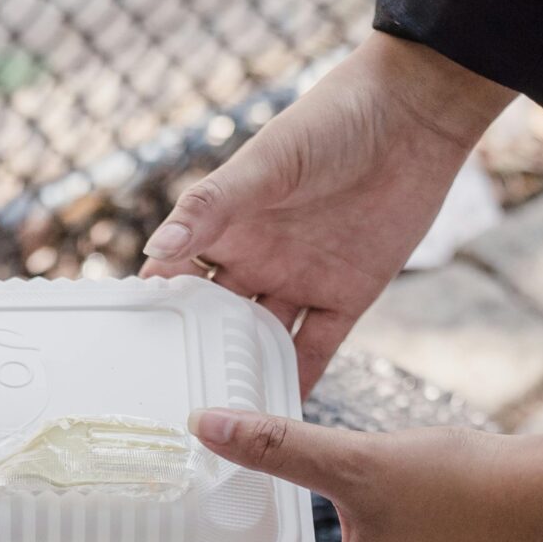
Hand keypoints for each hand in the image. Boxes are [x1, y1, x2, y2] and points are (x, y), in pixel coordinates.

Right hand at [141, 35, 510, 392]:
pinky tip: (277, 420)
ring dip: (243, 378)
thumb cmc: (333, 120)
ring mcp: (300, 280)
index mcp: (228, 225)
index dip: (155, 308)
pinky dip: (298, 383)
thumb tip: (153, 251)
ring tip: (218, 425)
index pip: (178, 274)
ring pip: (262, 343)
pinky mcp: (346, 296)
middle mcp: (257, 258)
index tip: (127, 351)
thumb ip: (211, 208)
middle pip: (216, 319)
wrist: (415, 116)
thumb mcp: (266, 163)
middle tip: (167, 404)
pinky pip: (315, 350)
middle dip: (195, 355)